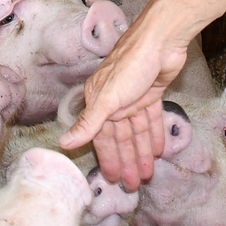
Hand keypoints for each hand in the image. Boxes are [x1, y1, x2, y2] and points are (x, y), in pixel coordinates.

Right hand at [59, 10, 191, 189]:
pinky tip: (160, 151)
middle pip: (121, 137)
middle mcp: (114, 100)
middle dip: (127, 160)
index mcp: (99, 101)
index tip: (112, 179)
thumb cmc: (131, 66)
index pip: (102, 137)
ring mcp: (134, 96)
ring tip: (148, 174)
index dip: (107, 158)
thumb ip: (88, 123)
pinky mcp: (152, 92)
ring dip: (143, 152)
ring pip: (137, 131)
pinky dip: (155, 134)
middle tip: (133, 185)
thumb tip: (63, 143)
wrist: (162, 40)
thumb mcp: (107, 98)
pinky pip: (152, 119)